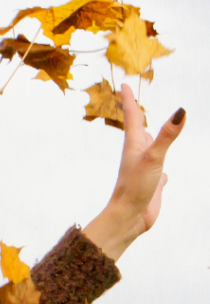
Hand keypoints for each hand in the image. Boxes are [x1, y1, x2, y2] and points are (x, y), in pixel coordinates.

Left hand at [82, 84, 185, 261]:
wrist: (128, 218)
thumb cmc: (134, 188)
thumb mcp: (154, 158)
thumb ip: (168, 136)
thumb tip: (181, 112)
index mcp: (134, 145)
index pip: (132, 116)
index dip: (129, 99)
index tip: (123, 85)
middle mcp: (138, 154)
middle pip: (139, 129)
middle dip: (137, 115)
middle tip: (133, 102)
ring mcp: (145, 169)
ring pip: (150, 149)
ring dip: (152, 139)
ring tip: (150, 132)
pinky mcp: (152, 184)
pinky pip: (160, 173)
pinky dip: (164, 170)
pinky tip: (165, 175)